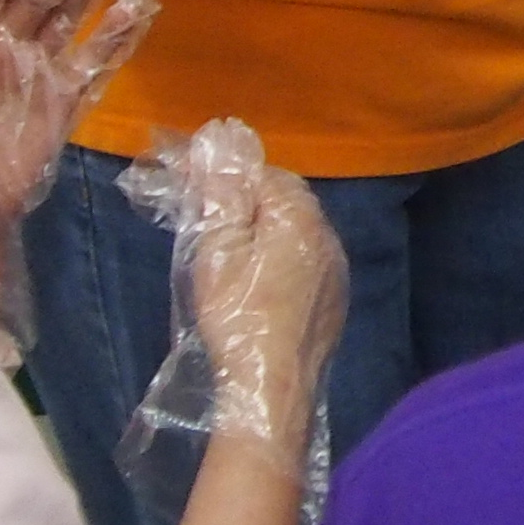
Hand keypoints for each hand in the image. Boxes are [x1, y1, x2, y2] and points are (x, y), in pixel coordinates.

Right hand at [173, 129, 347, 453]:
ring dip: (264, 224)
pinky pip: (305, 257)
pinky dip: (280, 253)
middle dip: (246, 196)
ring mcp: (334, 267)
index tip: (189, 181)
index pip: (263, 173)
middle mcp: (327, 234)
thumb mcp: (217, 251)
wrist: (273, 385)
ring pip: (297, 228)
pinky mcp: (333, 297)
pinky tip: (256, 274)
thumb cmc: (238, 316)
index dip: (225, 173)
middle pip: (285, 198)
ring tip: (225, 241)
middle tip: (204, 210)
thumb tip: (221, 140)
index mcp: (300, 216)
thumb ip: (222, 195)